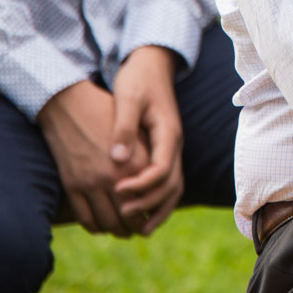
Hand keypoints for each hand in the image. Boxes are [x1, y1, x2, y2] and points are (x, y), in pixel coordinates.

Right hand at [36, 80, 145, 235]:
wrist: (69, 105)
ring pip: (106, 222)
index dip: (153, 214)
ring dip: (116, 230)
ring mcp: (89, 183)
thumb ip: (147, 159)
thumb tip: (159, 185)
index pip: (148, 202)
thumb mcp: (135, 132)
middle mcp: (112, 177)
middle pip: (128, 218)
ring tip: (121, 230)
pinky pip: (84, 217)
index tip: (154, 218)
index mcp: (134, 163)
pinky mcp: (71, 185)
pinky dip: (94, 226)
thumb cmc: (107, 114)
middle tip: (139, 229)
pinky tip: (100, 225)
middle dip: (135, 227)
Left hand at [110, 45, 185, 235]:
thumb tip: (117, 159)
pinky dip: (157, 201)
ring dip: (157, 209)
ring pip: (174, 187)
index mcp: (168, 132)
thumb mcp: (128, 99)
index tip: (117, 191)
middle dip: (149, 203)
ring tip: (137, 229)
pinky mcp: (164, 149)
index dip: (141, 185)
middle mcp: (175, 143)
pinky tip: (140, 211)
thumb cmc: (137, 80)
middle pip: (172, 184)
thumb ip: (124, 128)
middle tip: (123, 214)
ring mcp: (172, 147)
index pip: (162, 168)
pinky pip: (167, 182)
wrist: (151, 64)